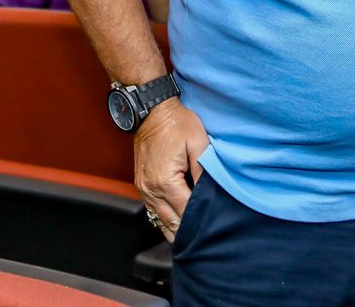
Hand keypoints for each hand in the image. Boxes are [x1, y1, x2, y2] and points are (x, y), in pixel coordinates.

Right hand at [133, 98, 208, 241]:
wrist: (151, 111)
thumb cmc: (176, 123)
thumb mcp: (198, 143)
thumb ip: (203, 171)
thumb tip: (209, 194)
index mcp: (166, 182)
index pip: (186, 212)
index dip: (200, 222)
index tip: (213, 230)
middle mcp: (151, 190)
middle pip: (171, 222)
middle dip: (187, 233)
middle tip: (205, 242)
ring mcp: (144, 188)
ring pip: (159, 220)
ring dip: (174, 230)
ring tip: (192, 240)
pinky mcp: (141, 184)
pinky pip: (152, 210)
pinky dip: (164, 220)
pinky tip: (175, 225)